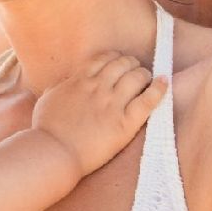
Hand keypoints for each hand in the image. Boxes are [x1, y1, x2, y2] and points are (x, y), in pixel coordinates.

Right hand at [31, 51, 167, 175]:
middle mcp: (98, 87)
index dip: (116, 58)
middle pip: (123, 64)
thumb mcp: (48, 98)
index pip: (104, 58)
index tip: (119, 63)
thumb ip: (59, 87)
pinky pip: (148, 100)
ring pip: (137, 77)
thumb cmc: (46, 129)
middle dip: (132, 64)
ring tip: (147, 79)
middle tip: (135, 70)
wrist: (54, 152)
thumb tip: (65, 83)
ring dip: (144, 74)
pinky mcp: (124, 123)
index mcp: (80, 80)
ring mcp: (112, 104)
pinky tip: (164, 82)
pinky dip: (159, 89)